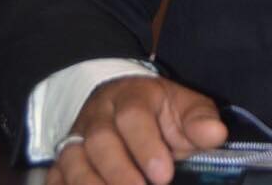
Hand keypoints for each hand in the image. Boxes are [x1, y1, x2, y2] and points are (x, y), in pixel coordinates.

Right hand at [48, 75, 227, 184]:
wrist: (121, 103)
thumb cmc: (160, 112)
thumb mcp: (184, 106)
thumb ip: (200, 120)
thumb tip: (217, 134)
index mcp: (133, 96)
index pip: (134, 115)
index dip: (146, 145)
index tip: (164, 174)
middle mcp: (99, 116)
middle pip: (100, 141)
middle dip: (119, 171)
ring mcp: (76, 139)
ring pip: (72, 162)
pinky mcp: (60, 164)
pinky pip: (54, 180)